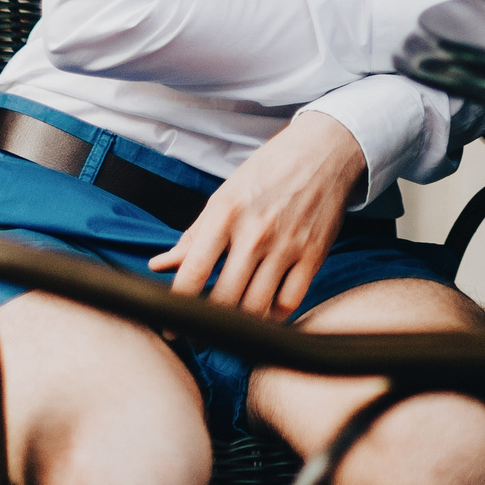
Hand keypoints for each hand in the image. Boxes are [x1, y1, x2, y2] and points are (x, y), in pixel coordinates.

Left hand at [148, 109, 365, 318]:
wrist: (324, 150)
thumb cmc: (268, 170)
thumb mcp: (225, 195)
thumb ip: (193, 235)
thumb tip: (160, 265)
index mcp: (226, 213)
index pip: (193, 273)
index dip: (177, 309)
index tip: (172, 327)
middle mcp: (256, 232)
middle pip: (224, 300)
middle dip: (207, 327)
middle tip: (200, 335)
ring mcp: (288, 245)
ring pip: (257, 307)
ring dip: (240, 325)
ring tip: (230, 327)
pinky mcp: (314, 255)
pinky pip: (290, 302)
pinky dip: (274, 316)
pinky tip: (264, 311)